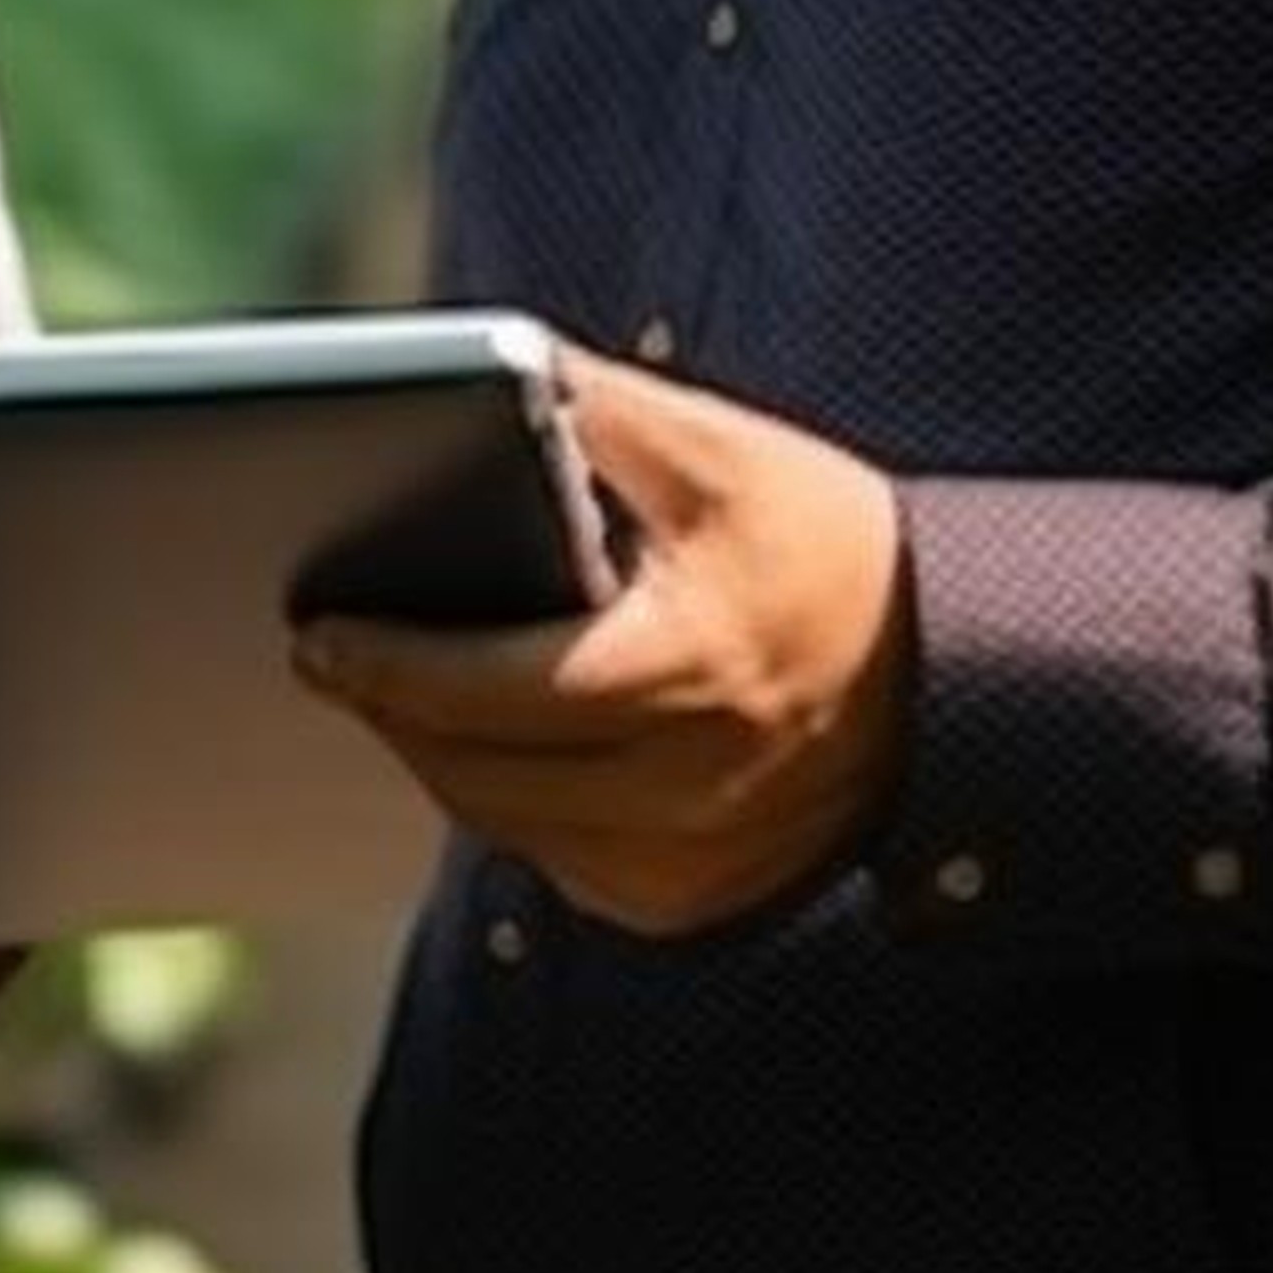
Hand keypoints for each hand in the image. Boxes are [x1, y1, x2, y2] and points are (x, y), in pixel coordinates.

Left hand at [289, 354, 914, 938]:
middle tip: (330, 657)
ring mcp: (697, 863)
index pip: (498, 693)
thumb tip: (479, 369)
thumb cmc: (822, 542)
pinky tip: (480, 750)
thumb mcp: (718, 452)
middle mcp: (694, 786)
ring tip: (391, 693)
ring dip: (441, 766)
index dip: (393, 668)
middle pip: (484, 775)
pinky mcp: (697, 903)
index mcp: (692, 670)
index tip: (317, 634)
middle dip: (393, 715)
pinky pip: (560, 867)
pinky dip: (513, 811)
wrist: (956, 666)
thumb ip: (593, 408)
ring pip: (510, 832)